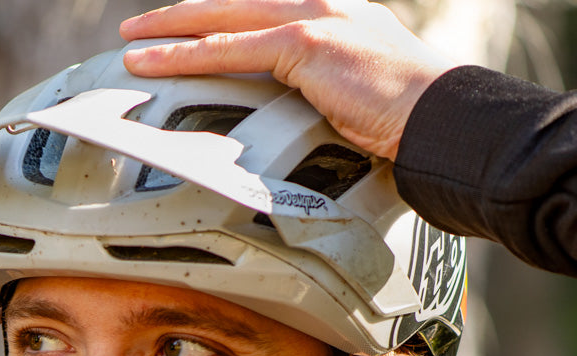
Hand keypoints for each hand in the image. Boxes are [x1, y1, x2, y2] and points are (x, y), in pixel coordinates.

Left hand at [120, 0, 457, 159]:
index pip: (263, 11)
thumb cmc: (413, 122)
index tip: (187, 27)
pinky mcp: (306, 44)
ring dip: (172, 33)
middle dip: (183, 16)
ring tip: (131, 44)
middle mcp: (324, 7)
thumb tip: (298, 124)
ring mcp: (315, 20)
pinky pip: (231, 49)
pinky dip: (187, 56)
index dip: (220, 18)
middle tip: (140, 28)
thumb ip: (325, 97)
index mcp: (337, 17)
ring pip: (225, 20)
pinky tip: (154, 63)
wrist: (445, 119)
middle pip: (236, 4)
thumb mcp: (360, 99)